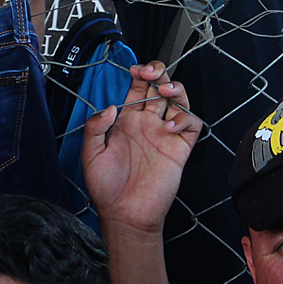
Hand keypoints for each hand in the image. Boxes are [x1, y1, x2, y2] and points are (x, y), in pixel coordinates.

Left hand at [82, 62, 202, 235]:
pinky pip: (192, 125)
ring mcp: (164, 134)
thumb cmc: (107, 188)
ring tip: (165, 91)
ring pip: (179, 100)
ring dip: (176, 89)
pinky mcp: (179, 149)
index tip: (135, 69)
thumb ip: (95, 127)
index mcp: (127, 121)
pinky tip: (171, 126)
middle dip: (159, 72)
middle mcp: (147, 124)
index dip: (140, 74)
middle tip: (152, 73)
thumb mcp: (90, 154)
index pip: (138, 88)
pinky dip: (186, 119)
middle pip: (160, 87)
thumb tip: (110, 108)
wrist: (124, 214)